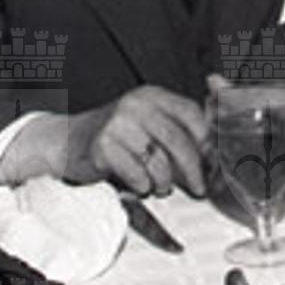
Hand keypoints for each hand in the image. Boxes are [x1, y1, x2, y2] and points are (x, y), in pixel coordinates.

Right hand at [2, 88, 209, 195]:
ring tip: (161, 188)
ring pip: (159, 162)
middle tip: (199, 189)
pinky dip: (143, 186)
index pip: (193, 114)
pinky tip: (139, 186)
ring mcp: (117, 124)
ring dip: (165, 183)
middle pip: (179, 142)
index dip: (207, 141)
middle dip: (194, 171)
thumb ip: (180, 127)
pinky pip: (137, 174)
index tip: (214, 162)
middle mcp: (136, 105)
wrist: (65, 141)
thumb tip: (220, 148)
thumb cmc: (117, 137)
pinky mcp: (102, 146)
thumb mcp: (149, 123)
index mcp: (153, 96)